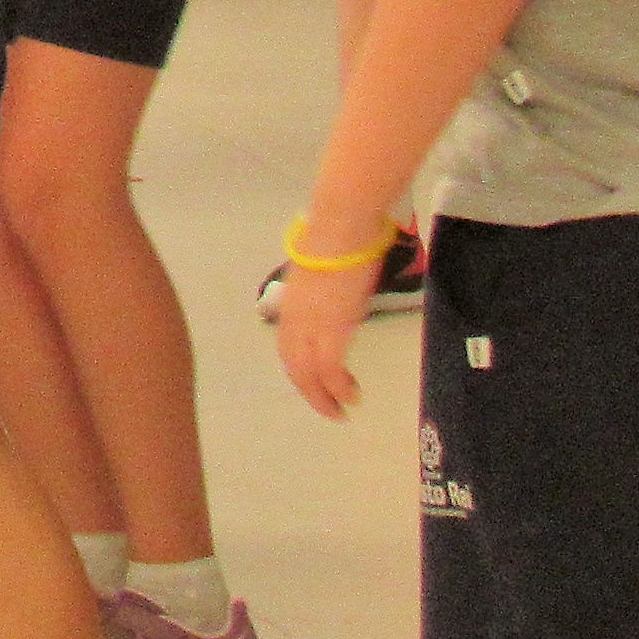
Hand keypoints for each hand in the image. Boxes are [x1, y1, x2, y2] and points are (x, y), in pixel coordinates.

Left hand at [274, 235, 385, 419]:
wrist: (342, 226)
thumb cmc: (339, 241)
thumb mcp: (321, 272)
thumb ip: (321, 292)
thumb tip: (332, 300)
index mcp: (291, 304)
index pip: (287, 346)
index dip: (298, 369)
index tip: (313, 384)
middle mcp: (295, 316)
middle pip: (293, 364)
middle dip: (308, 392)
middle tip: (327, 409)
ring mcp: (312, 322)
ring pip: (308, 372)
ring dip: (322, 397)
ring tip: (339, 411)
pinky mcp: (333, 325)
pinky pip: (330, 366)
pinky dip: (337, 387)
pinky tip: (350, 396)